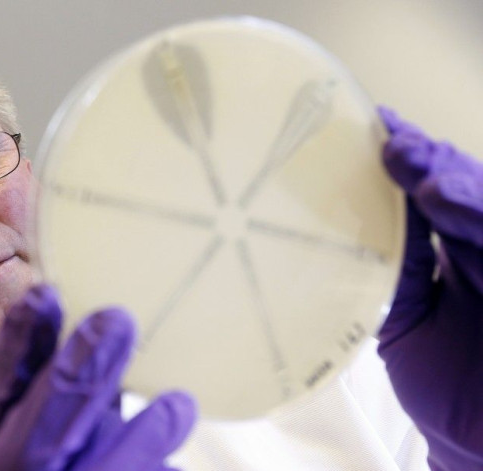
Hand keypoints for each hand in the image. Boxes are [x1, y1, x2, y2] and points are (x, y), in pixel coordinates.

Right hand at [0, 284, 195, 470]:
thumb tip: (105, 376)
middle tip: (114, 322)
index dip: (15, 351)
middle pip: (35, 438)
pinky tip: (176, 462)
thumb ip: (51, 422)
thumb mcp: (14, 462)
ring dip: (136, 440)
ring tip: (178, 402)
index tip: (44, 298)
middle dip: (75, 379)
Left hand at [377, 107, 482, 470]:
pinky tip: (448, 200)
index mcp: (462, 253)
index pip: (442, 194)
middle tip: (394, 143)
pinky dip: (479, 221)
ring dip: (462, 190)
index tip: (377, 126)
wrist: (478, 448)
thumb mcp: (403, 319)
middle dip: (434, 162)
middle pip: (470, 192)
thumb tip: (370, 208)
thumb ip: (398, 266)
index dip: (415, 158)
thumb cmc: (444, 385)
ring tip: (423, 176)